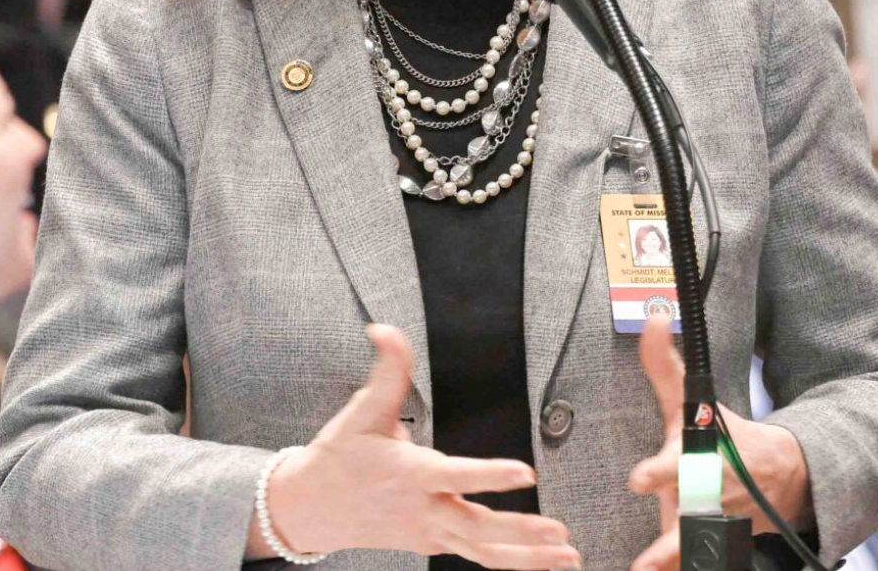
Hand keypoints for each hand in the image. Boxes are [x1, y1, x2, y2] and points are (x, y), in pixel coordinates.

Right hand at [260, 325, 581, 569]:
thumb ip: (387, 370)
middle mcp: (423, 509)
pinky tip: (542, 559)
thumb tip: (385, 329)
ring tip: (567, 555)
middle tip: (559, 532)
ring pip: (483, 550)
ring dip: (528, 556)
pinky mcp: (432, 543)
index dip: (490, 474)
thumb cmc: (339, 457)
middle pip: (478, 527)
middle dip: (522, 531)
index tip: (524, 472)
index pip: (455, 475)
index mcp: (409, 473)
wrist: (310, 508)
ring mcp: (429, 532)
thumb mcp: (360, 410)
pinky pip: (477, 556)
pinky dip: (511, 560)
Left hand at [626, 316, 812, 570]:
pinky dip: (681, 570)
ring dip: (671, 564)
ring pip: (694, 552)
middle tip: (647, 555)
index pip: (676, 465)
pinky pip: (704, 564)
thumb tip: (650, 319)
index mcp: (699, 459)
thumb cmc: (724, 436)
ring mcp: (715, 528)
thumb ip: (664, 367)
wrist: (782, 476)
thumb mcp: (693, 403)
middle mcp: (707, 497)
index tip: (639, 480)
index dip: (658, 472)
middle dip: (669, 536)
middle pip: (687, 517)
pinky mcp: (720, 549)